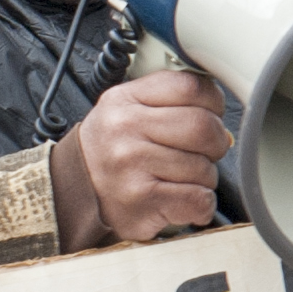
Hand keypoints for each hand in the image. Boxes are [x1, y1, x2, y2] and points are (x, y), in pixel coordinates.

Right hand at [54, 68, 232, 246]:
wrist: (72, 193)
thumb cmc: (110, 152)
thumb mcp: (126, 109)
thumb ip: (168, 100)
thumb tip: (220, 112)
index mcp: (124, 100)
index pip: (191, 86)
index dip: (212, 103)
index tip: (209, 115)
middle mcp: (124, 128)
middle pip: (204, 127)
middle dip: (215, 143)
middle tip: (203, 152)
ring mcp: (131, 164)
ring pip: (204, 167)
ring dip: (204, 178)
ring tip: (179, 179)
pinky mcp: (141, 199)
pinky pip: (199, 198)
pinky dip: (201, 204)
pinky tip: (182, 200)